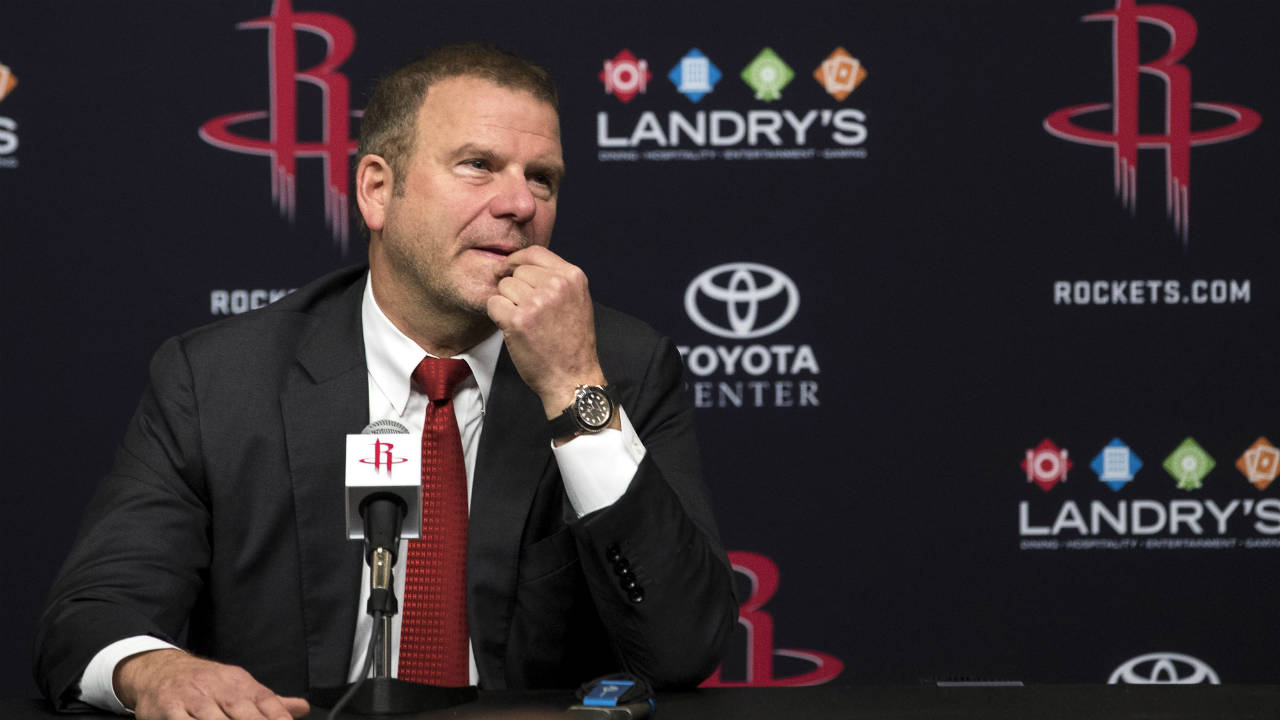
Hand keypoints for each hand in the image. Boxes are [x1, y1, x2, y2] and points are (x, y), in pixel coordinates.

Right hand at [115, 649, 309, 719]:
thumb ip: (269, 702)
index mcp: (239, 683)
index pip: (265, 700)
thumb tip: (302, 709)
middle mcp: (218, 687)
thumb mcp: (238, 686)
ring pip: (211, 717)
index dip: (278, 715)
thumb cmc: (205, 683)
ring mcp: (192, 697)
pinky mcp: (168, 707)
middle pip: (240, 708)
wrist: (161, 669)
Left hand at [486, 245, 605, 416]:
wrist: (572, 377)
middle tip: (527, 312)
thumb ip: (556, 280)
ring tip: (525, 323)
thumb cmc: (572, 344)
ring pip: (504, 286)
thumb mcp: (577, 301)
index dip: (516, 260)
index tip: (508, 269)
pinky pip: (493, 303)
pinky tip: (513, 328)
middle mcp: (556, 285)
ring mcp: (537, 302)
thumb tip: (524, 265)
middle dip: (515, 289)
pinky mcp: (518, 320)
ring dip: (507, 303)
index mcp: (573, 277)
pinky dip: (497, 315)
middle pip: (517, 271)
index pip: (535, 252)